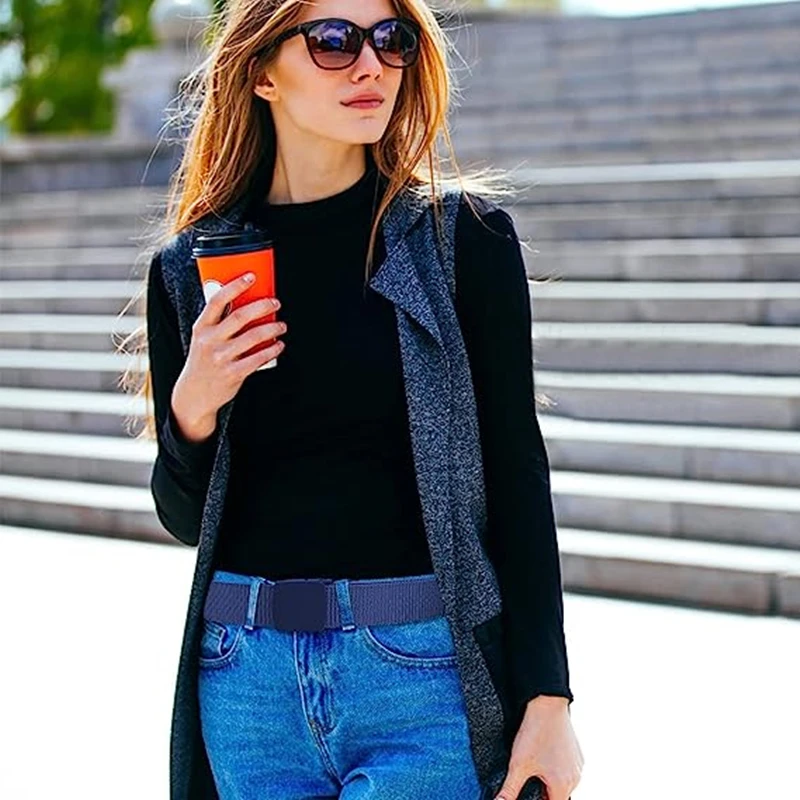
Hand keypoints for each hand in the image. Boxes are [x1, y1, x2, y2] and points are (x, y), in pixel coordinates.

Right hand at [173, 273, 286, 428]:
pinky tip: (279, 345)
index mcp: (201, 327)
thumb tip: (247, 303)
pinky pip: (258, 359)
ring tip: (282, 326)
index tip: (251, 276)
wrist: (194, 393)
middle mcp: (210, 340)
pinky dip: (272, 350)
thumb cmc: (203, 360)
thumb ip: (219, 322)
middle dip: (262, 306)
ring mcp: (221, 357)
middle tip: (275, 303)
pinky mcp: (233, 373)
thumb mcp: (203, 338)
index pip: (217, 301)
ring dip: (272, 328)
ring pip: (253, 337)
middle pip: (240, 316)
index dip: (235, 286)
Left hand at [495, 696, 582, 799]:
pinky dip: (554, 768)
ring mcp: (577, 764)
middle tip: (527, 777)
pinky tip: (542, 756)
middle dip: (541, 792)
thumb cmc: (536, 732)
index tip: (527, 792)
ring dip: (548, 781)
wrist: (547, 703)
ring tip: (534, 765)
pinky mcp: (576, 753)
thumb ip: (510, 790)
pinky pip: (566, 769)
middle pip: (557, 796)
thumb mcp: (518, 765)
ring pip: (562, 783)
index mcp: (563, 785)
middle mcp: (575, 777)